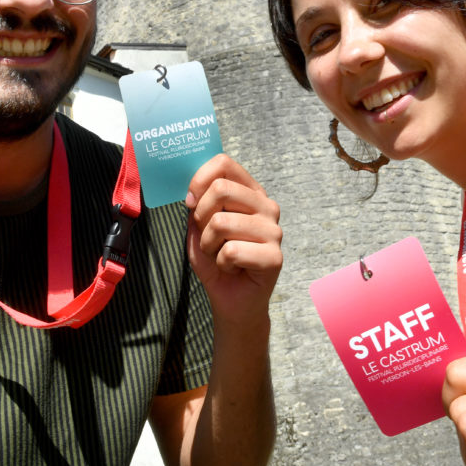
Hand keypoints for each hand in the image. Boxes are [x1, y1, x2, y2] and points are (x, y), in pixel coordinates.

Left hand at [184, 154, 281, 326]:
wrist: (232, 301)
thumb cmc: (217, 261)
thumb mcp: (198, 228)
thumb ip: (197, 205)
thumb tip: (193, 194)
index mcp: (250, 193)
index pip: (224, 164)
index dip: (199, 179)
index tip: (190, 202)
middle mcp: (266, 206)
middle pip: (221, 190)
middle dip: (201, 217)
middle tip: (207, 237)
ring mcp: (274, 230)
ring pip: (222, 222)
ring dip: (209, 245)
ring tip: (219, 255)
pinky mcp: (275, 256)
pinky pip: (231, 250)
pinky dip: (221, 263)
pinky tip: (232, 268)